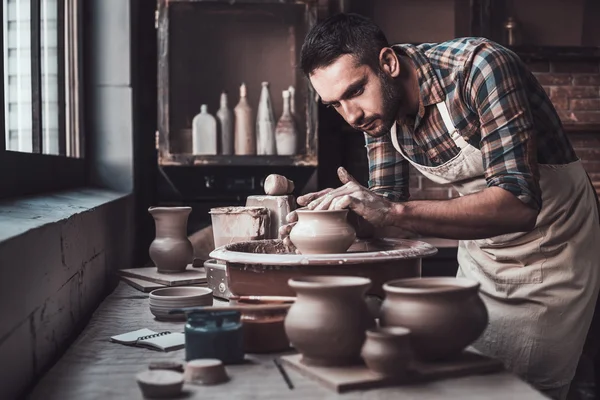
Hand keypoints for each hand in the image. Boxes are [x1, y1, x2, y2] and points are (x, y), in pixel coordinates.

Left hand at [278, 167, 393, 245]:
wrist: (388, 213)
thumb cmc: (371, 213)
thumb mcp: (353, 210)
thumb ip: (342, 207)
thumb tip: (332, 210)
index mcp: (345, 189)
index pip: (325, 192)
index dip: (312, 196)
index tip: (299, 202)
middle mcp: (348, 187)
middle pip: (325, 195)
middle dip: (310, 204)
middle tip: (298, 213)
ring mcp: (353, 191)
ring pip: (332, 197)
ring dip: (320, 207)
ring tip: (311, 214)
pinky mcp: (359, 198)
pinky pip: (343, 201)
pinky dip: (335, 207)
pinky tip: (328, 214)